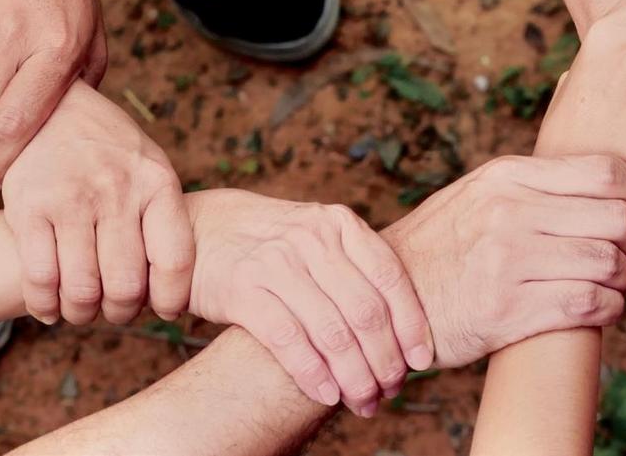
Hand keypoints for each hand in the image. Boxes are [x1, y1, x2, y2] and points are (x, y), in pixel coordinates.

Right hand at [3, 80, 193, 325]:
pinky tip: (50, 304)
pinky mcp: (29, 207)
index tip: (163, 309)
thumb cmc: (108, 149)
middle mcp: (117, 190)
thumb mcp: (149, 167)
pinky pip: (39, 280)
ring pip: (81, 292)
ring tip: (82, 307)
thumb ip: (162, 218)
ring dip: (82, 313)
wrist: (49, 105)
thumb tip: (172, 292)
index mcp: (156, 182)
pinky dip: (45, 305)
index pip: (175, 260)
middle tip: (114, 308)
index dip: (170, 299)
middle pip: (125, 286)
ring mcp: (71, 198)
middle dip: (120, 312)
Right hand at [188, 189, 432, 416]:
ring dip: (354, 377)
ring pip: (332, 333)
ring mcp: (276, 262)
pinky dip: (313, 374)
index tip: (422, 361)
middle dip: (385, 360)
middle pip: (366, 311)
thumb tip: (405, 326)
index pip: (390, 277)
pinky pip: (289, 341)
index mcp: (338, 223)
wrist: (204, 231)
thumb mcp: (317, 235)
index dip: (412, 324)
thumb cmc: (272, 243)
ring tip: (363, 401)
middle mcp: (312, 238)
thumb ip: (353, 266)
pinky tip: (327, 394)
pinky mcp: (244, 289)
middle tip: (390, 391)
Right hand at [383, 153, 625, 367]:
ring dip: (621, 278)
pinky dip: (608, 308)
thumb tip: (600, 175)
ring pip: (610, 263)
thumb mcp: (478, 192)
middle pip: (617, 218)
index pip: (606, 172)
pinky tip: (596, 307)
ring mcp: (509, 259)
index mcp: (506, 175)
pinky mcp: (510, 309)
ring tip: (607, 281)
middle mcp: (510, 210)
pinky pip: (591, 304)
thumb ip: (529, 182)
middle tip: (622, 250)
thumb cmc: (443, 245)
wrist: (388, 295)